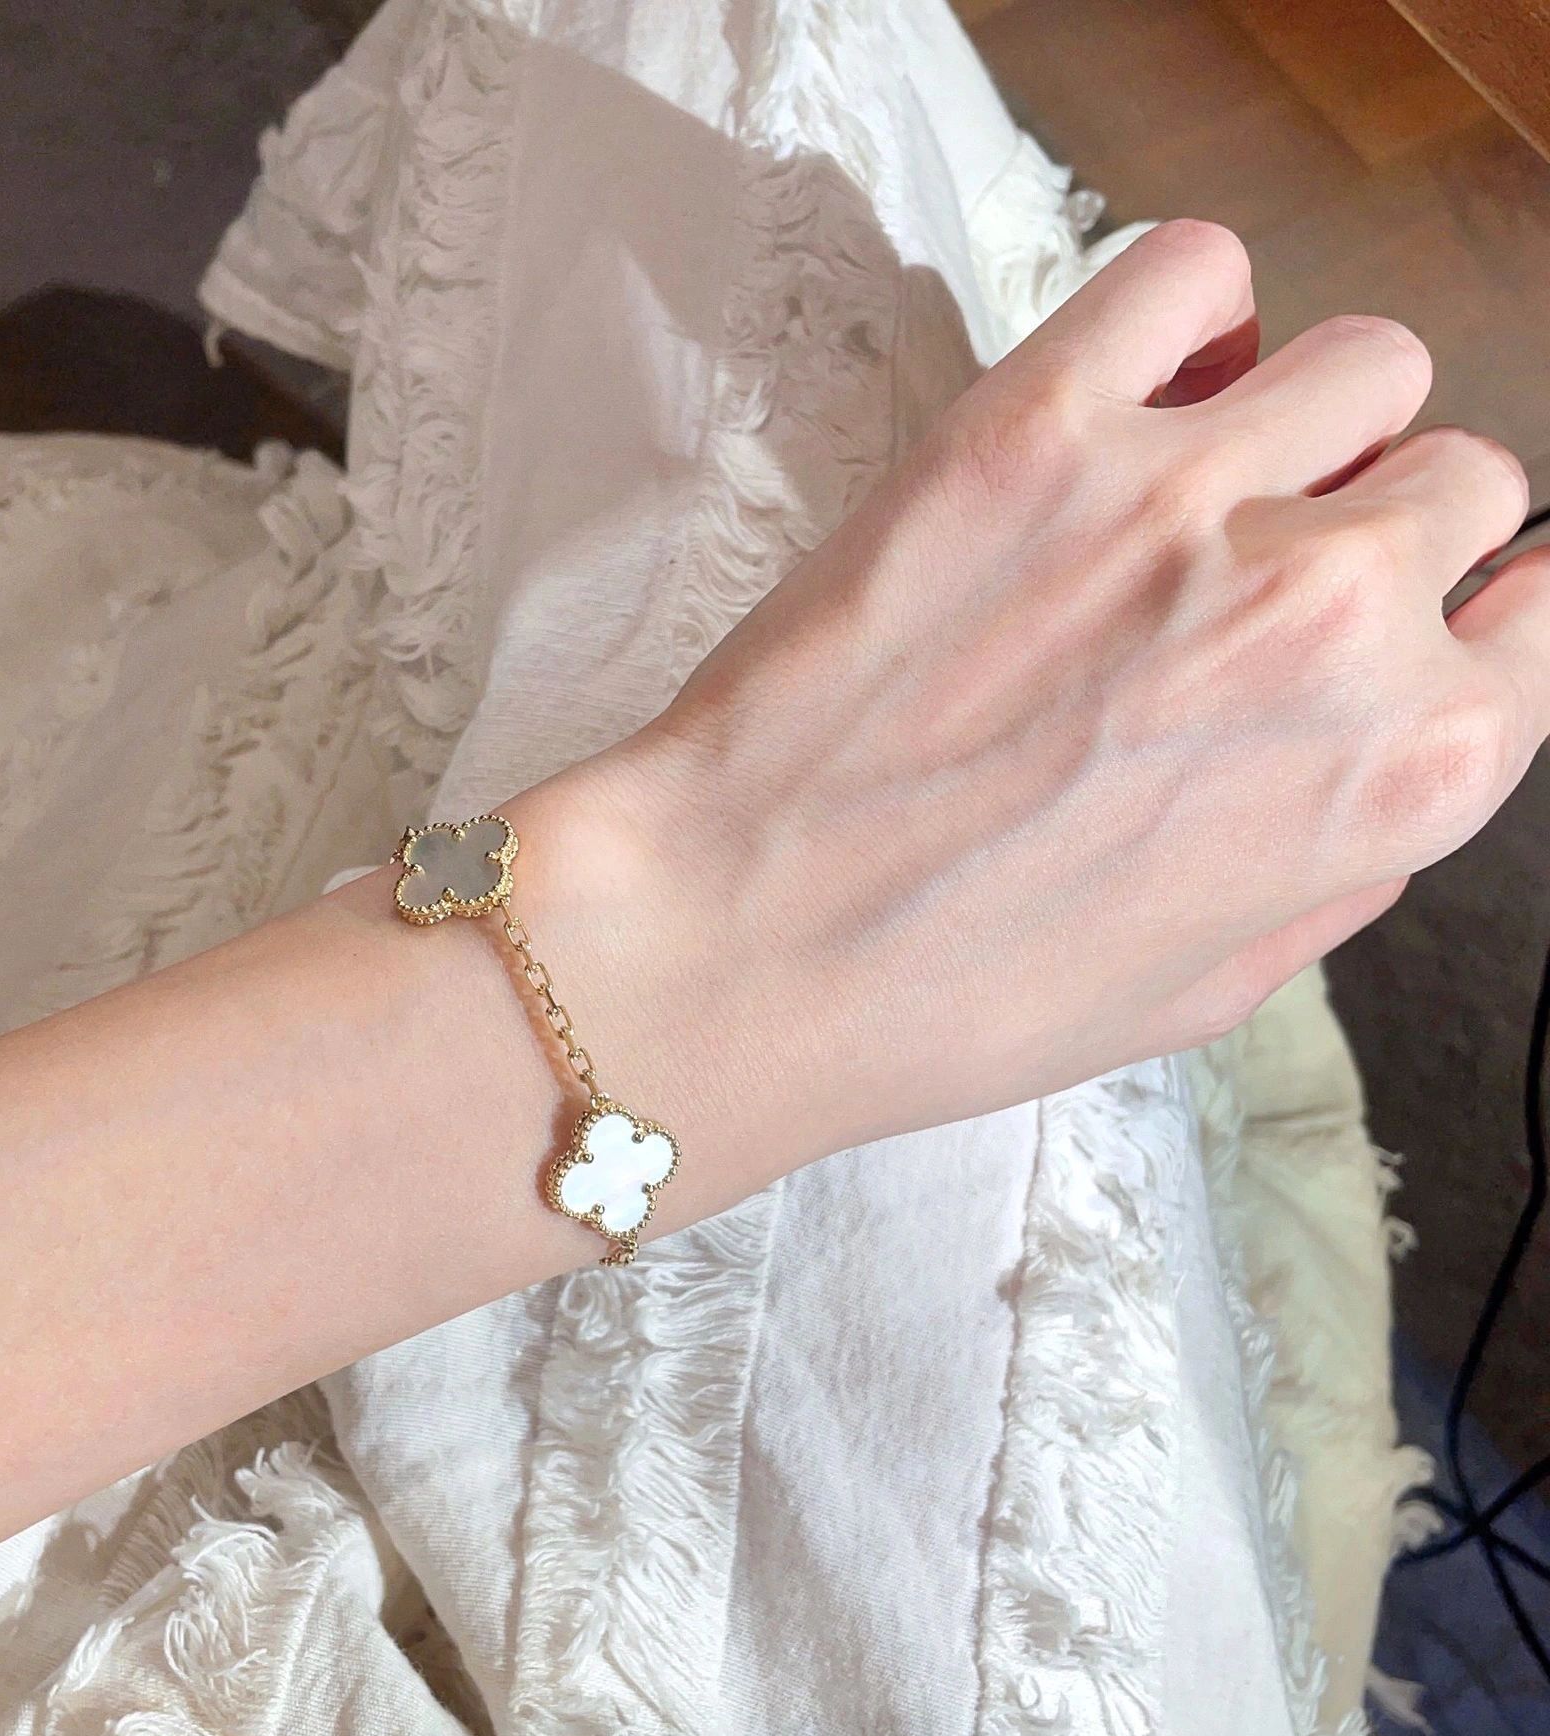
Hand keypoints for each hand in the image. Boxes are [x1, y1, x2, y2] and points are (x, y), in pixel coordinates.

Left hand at [561, 221, 1546, 1174]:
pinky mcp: (1042, 422)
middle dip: (1370, 530)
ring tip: (1192, 486)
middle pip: (1455, 478)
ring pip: (1364, 361)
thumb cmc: (945, 992)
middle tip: (1245, 582)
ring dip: (1299, 421)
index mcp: (1402, 774)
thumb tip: (1403, 746)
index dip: (1458, 621)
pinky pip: (1196, 270)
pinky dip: (1192, 311)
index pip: (1537, 616)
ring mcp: (1188, 500)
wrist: (737, 939)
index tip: (1400, 614)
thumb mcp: (1202, 987)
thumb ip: (1341, 860)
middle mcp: (1331, 619)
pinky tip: (1137, 389)